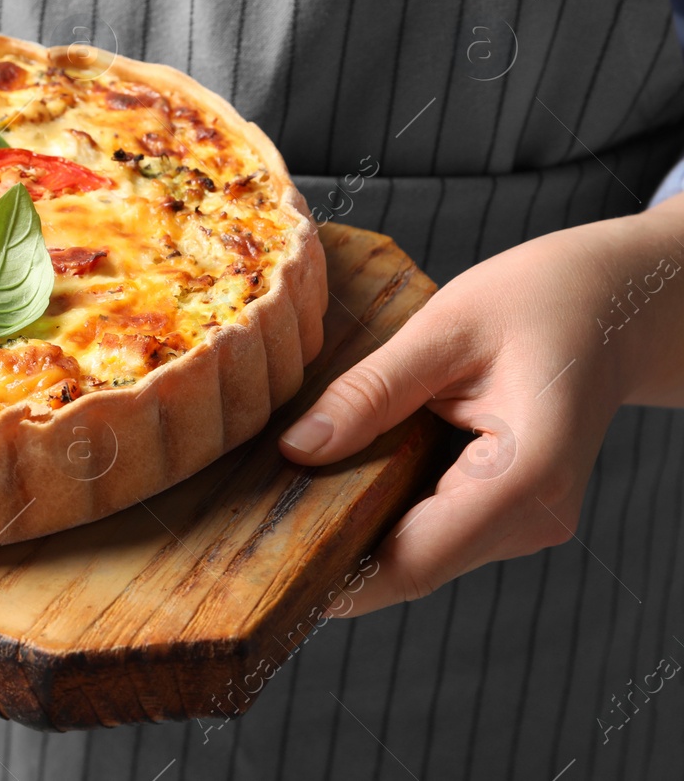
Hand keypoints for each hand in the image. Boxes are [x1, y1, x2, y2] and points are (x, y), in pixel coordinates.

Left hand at [278, 204, 683, 615]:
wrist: (621, 304)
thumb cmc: (543, 300)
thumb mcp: (445, 329)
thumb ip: (370, 392)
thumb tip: (296, 449)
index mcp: (524, 478)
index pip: (410, 561)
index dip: (331, 570)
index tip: (258, 561)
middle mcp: (533, 520)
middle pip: (408, 564)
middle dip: (331, 546)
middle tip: (248, 515)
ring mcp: (528, 524)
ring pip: (419, 552)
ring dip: (356, 526)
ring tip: (283, 486)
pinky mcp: (513, 513)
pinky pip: (435, 528)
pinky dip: (386, 507)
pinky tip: (339, 471)